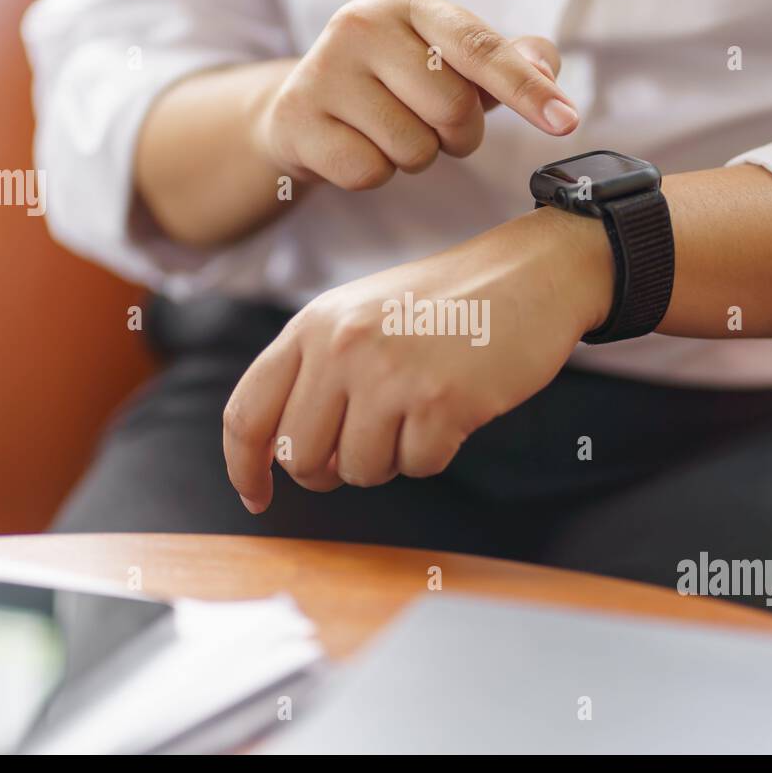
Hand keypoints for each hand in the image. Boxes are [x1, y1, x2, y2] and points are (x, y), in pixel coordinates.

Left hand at [222, 208, 612, 512]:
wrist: (528, 276)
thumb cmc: (442, 304)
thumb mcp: (357, 316)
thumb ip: (312, 372)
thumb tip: (279, 456)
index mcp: (313, 326)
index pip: (247, 413)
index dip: (243, 467)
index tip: (256, 497)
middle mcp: (342, 347)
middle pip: (300, 458)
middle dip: (329, 471)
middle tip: (367, 446)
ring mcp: (391, 374)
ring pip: (359, 471)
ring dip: (389, 460)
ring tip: (416, 412)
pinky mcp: (442, 401)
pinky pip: (418, 467)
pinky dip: (435, 452)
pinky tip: (452, 410)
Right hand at [252, 0, 578, 191]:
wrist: (301, 110)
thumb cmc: (390, 85)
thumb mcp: (445, 61)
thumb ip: (504, 62)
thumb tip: (548, 67)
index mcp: (407, 3)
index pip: (480, 47)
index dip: (527, 88)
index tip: (566, 120)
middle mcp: (362, 24)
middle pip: (453, 107)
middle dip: (457, 135)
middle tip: (430, 125)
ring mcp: (326, 71)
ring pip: (414, 148)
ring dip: (415, 157)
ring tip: (387, 132)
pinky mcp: (300, 121)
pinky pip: (372, 173)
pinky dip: (376, 174)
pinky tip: (356, 146)